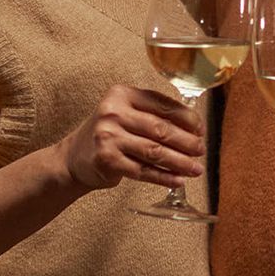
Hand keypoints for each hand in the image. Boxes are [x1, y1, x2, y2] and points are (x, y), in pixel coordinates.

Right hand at [56, 84, 204, 189]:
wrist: (73, 158)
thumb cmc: (108, 134)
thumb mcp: (125, 113)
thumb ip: (152, 114)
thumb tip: (193, 127)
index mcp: (122, 95)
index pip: (162, 104)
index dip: (186, 118)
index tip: (200, 129)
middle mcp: (113, 113)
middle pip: (160, 129)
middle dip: (187, 142)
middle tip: (201, 150)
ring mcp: (108, 137)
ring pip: (154, 151)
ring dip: (180, 162)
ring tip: (196, 169)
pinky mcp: (107, 160)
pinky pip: (143, 171)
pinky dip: (163, 177)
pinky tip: (178, 180)